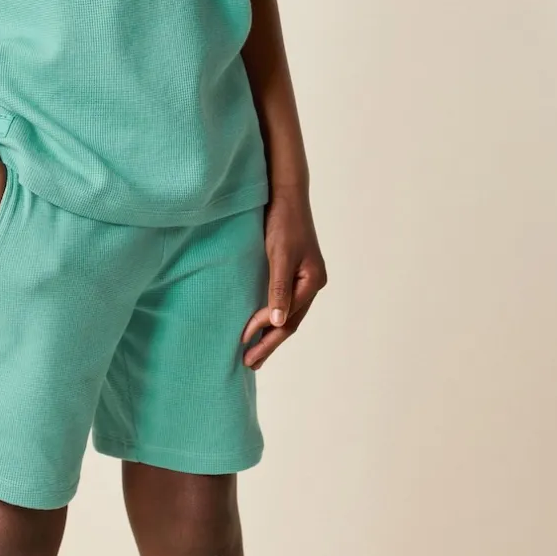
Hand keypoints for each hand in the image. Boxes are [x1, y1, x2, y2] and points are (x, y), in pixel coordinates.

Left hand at [240, 187, 326, 368]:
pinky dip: (271, 315)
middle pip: (290, 321)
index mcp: (312, 281)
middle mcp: (311, 282)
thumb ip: (279, 288)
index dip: (266, 334)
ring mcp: (304, 277)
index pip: (288, 318)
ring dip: (270, 332)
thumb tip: (276, 323)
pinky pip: (283, 300)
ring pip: (287, 313)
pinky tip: (260, 324)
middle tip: (249, 363)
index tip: (244, 345)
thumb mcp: (280, 254)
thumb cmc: (283, 220)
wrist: (286, 193)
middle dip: (269, 342)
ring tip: (253, 352)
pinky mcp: (292, 269)